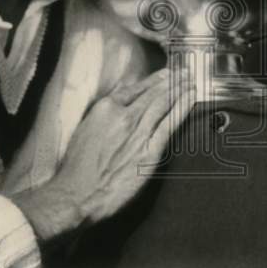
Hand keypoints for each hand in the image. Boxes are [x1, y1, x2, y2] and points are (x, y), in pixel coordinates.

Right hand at [12, 67, 194, 240]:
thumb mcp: (83, 129)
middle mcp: (124, 116)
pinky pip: (170, 124)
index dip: (153, 80)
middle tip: (184, 72)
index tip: (165, 74)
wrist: (76, 194)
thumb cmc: (76, 168)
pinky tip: (190, 99)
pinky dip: (182, 109)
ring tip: (190, 81)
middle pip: (153, 94)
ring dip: (179, 90)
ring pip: (163, 104)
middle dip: (171, 81)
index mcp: (105, 109)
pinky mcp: (150, 151)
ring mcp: (138, 133)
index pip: (135, 89)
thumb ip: (102, 114)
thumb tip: (116, 101)